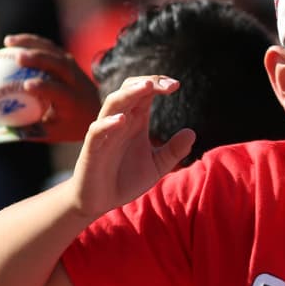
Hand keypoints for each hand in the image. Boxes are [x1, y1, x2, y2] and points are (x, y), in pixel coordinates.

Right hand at [4, 33, 101, 142]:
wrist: (96, 111)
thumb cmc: (69, 126)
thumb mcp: (51, 133)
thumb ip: (28, 130)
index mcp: (74, 101)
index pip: (60, 91)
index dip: (44, 87)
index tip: (26, 85)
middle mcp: (77, 82)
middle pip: (59, 65)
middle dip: (39, 59)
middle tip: (17, 58)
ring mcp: (74, 68)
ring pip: (54, 51)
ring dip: (32, 44)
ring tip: (8, 41)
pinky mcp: (69, 60)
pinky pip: (50, 48)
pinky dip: (33, 43)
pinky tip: (13, 41)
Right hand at [67, 75, 195, 217]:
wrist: (99, 202)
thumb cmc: (125, 179)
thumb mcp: (157, 166)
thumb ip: (173, 151)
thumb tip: (192, 132)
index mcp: (135, 121)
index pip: (145, 92)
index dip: (159, 84)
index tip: (177, 85)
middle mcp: (119, 122)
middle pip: (129, 90)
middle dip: (148, 83)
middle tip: (169, 85)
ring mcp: (105, 134)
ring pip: (113, 104)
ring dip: (129, 93)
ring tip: (147, 86)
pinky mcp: (92, 150)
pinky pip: (97, 132)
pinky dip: (108, 124)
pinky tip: (122, 120)